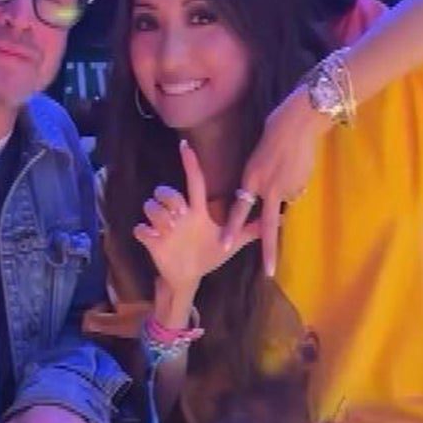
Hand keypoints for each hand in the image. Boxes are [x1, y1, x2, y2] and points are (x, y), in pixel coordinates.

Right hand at [135, 141, 259, 293]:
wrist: (190, 276)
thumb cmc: (210, 254)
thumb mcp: (233, 243)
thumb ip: (252, 229)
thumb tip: (281, 218)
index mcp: (197, 211)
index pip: (195, 182)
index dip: (191, 164)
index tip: (185, 146)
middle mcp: (178, 214)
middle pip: (166, 191)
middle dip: (169, 199)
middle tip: (180, 216)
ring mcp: (162, 226)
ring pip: (150, 206)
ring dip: (160, 216)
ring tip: (169, 230)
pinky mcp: (151, 240)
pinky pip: (141, 228)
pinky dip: (145, 231)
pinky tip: (154, 238)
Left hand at [221, 86, 327, 277]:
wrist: (296, 124)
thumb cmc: (273, 135)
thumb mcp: (258, 160)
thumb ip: (260, 180)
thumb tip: (270, 198)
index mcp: (250, 179)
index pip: (240, 209)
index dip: (232, 228)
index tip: (223, 245)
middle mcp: (266, 187)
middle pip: (267, 224)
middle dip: (268, 249)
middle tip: (268, 272)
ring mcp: (287, 188)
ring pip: (285, 200)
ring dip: (287, 189)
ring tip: (290, 166)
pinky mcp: (303, 184)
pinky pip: (297, 190)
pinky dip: (298, 182)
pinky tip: (298, 166)